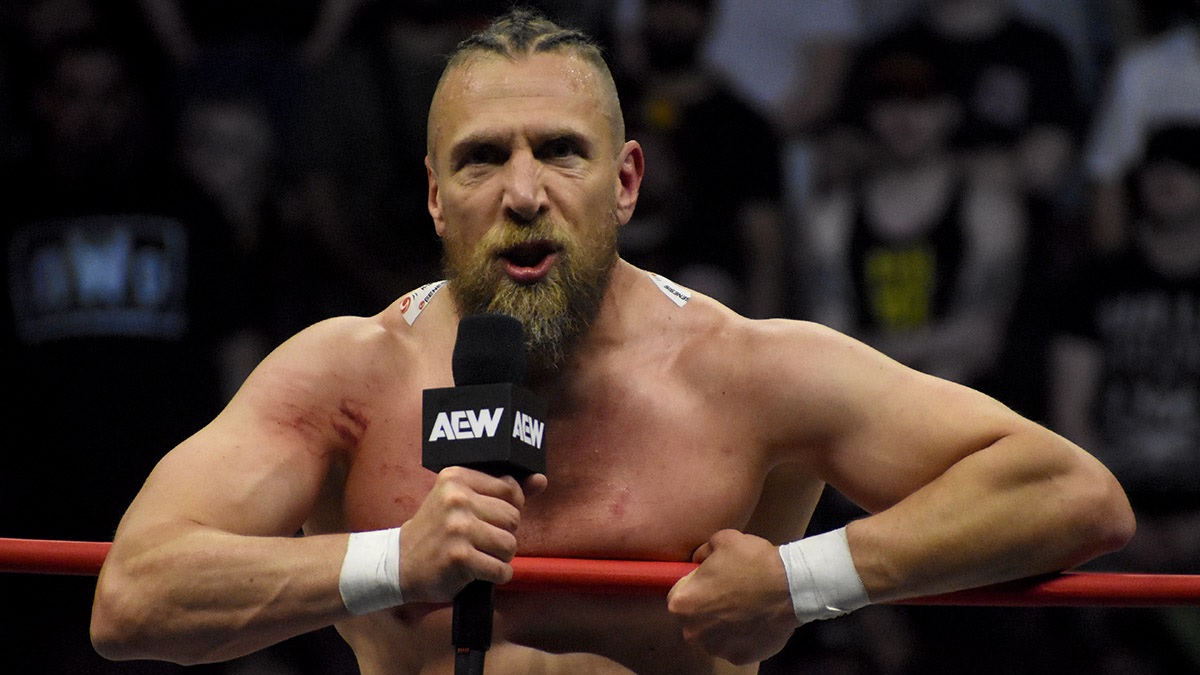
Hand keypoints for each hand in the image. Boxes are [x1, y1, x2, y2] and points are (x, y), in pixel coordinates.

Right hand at [399, 467, 546, 602]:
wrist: (399, 562)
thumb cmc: (438, 530)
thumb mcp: (463, 500)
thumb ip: (504, 490)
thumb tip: (541, 480)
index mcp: (457, 477)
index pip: (510, 488)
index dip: (509, 507)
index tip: (490, 518)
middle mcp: (457, 499)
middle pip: (513, 517)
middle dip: (504, 533)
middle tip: (481, 540)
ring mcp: (458, 528)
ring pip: (510, 544)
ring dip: (501, 556)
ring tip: (480, 555)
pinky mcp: (460, 557)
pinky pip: (501, 569)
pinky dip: (496, 575)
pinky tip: (479, 572)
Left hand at [667, 529, 798, 664]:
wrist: (791, 586)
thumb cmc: (753, 561)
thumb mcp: (722, 540)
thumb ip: (702, 552)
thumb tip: (698, 561)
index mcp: (683, 604)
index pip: (677, 596)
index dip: (693, 586)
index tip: (709, 582)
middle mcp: (693, 632)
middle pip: (693, 619)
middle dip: (706, 608)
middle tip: (728, 593)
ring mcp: (717, 649)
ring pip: (713, 635)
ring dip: (722, 624)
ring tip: (743, 607)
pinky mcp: (740, 658)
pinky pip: (734, 645)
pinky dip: (742, 636)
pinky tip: (754, 620)